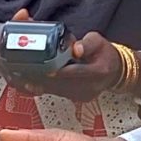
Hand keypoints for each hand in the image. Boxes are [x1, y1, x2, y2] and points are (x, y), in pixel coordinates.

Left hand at [0, 14, 125, 101]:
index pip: (74, 71)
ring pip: (57, 90)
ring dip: (41, 82)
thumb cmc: (105, 54)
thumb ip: (87, 43)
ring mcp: (83, 95)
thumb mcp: (99, 41)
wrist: (115, 71)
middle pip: (61, 84)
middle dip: (42, 77)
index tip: (42, 67)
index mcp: (98, 70)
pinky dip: (46, 86)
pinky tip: (34, 80)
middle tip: (24, 70)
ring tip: (25, 74)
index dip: (57, 70)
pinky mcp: (76, 99)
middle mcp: (90, 86)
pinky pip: (58, 93)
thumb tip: (76, 49)